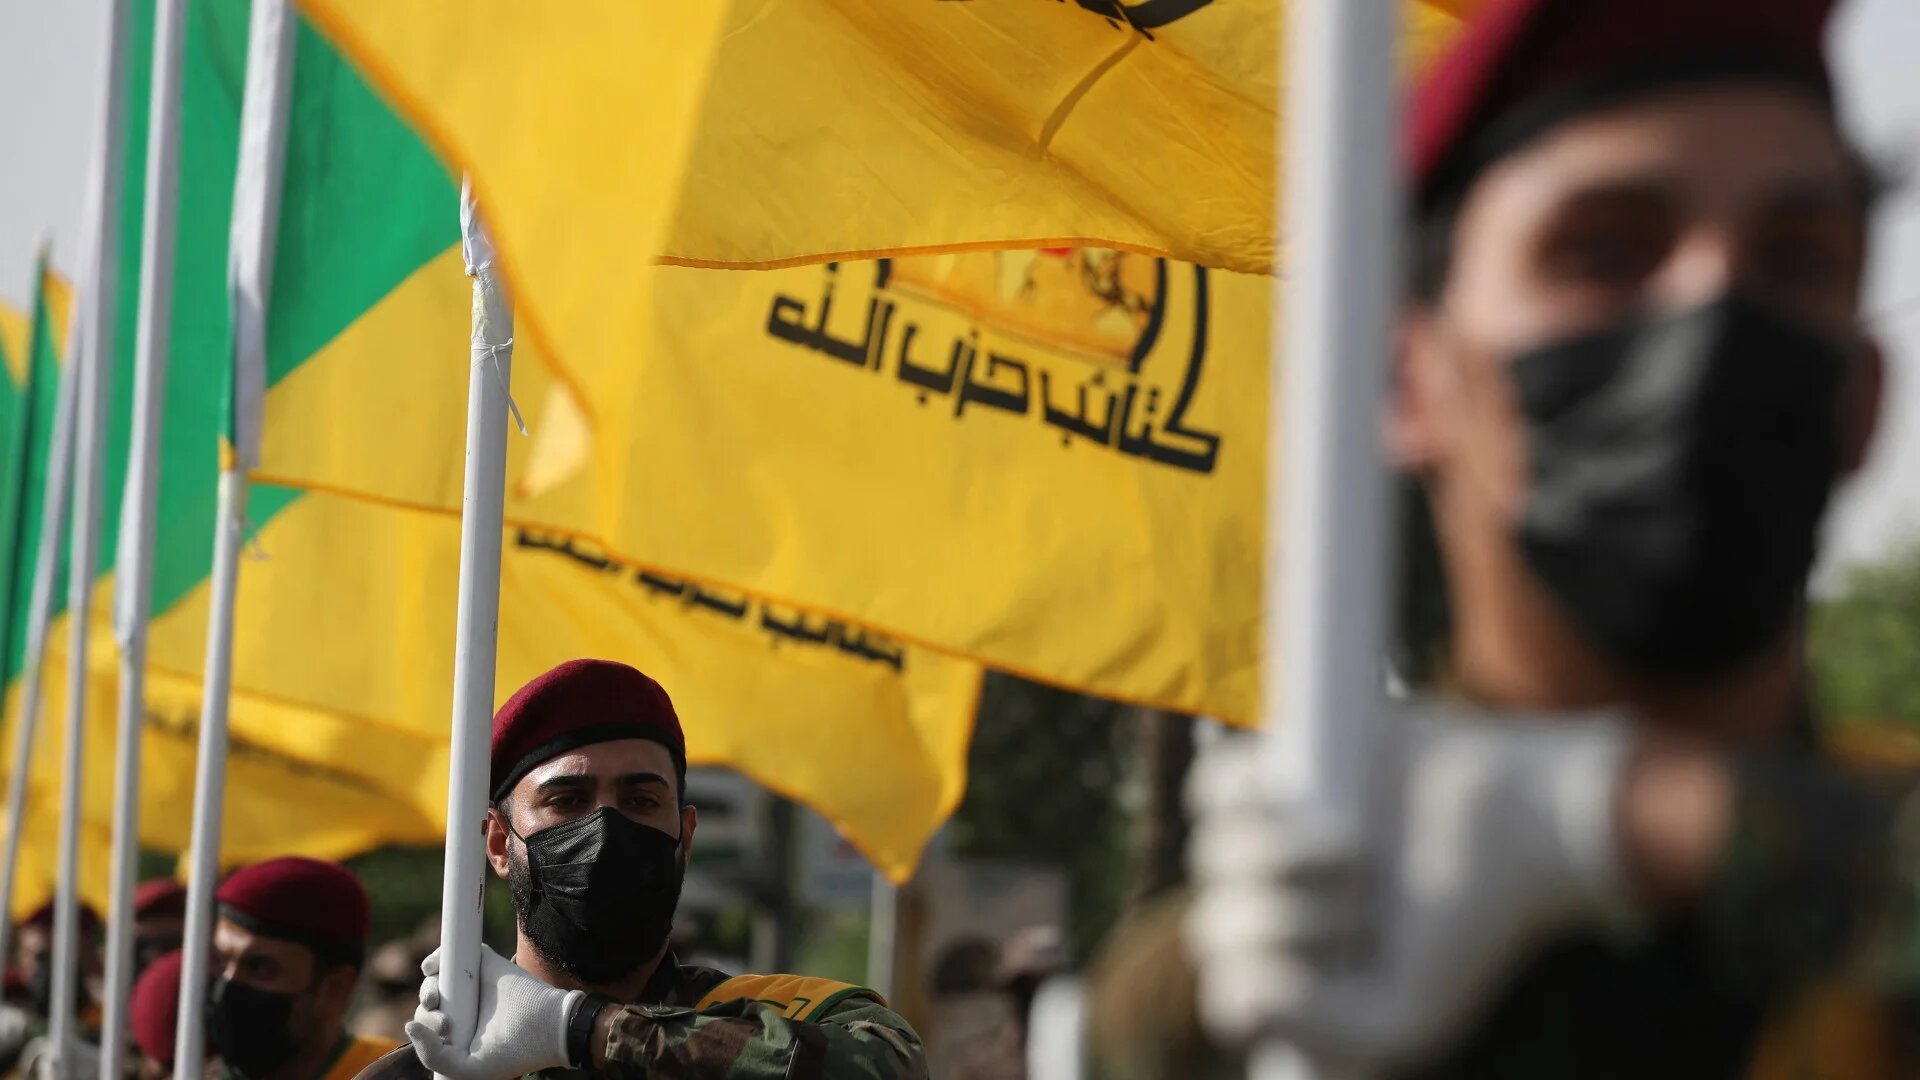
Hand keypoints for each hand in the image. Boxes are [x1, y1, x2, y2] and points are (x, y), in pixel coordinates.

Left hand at [406, 945, 583, 1079]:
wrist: (546, 1026)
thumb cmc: (511, 1052)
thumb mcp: (466, 1068)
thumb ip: (433, 1056)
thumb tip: (407, 1026)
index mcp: (460, 1033)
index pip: (429, 1026)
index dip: (425, 1026)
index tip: (444, 1030)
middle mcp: (464, 1008)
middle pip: (429, 1001)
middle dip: (426, 1009)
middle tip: (445, 1020)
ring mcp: (472, 984)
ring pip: (436, 978)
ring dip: (428, 987)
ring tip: (438, 997)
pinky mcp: (482, 963)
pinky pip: (450, 953)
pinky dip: (435, 958)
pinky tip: (431, 969)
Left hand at [1185, 708, 1636, 1068]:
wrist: (1512, 820)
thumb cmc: (1468, 925)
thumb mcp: (1407, 1017)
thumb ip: (1323, 1034)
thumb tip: (1243, 998)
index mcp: (1303, 978)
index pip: (1230, 993)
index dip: (1259, 982)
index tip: (1331, 966)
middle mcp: (1280, 912)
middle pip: (1217, 925)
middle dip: (1286, 924)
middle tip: (1364, 908)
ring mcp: (1272, 841)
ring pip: (1215, 856)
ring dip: (1277, 859)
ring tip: (1355, 851)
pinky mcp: (1279, 773)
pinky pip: (1212, 789)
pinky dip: (1235, 797)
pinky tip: (1290, 799)